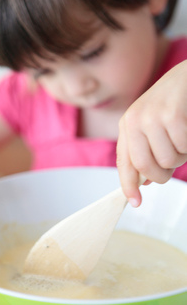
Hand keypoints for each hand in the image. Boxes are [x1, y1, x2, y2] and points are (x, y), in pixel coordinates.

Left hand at [117, 61, 186, 206]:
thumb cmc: (173, 103)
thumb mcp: (152, 125)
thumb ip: (145, 151)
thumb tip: (144, 181)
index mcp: (128, 124)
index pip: (124, 162)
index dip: (128, 185)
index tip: (135, 202)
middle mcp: (134, 120)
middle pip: (144, 167)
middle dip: (163, 174)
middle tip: (174, 162)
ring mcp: (152, 116)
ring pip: (168, 160)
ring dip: (181, 156)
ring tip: (182, 137)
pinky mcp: (172, 114)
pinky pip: (184, 147)